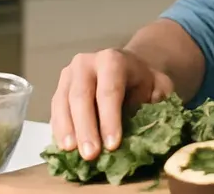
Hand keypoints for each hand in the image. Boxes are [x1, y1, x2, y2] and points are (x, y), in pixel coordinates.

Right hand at [49, 47, 174, 160]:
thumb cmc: (142, 81)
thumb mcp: (158, 85)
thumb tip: (149, 122)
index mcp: (113, 60)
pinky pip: (55, 110)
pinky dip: (59, 129)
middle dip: (85, 128)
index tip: (112, 145)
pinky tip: (64, 146)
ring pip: (63, 103)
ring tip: (72, 152)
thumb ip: (158, 99)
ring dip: (67, 130)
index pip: (109, 91)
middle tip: (90, 155)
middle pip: (81, 96)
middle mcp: (86, 63)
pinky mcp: (59, 88)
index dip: (110, 119)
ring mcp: (69, 75)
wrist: (126, 67)